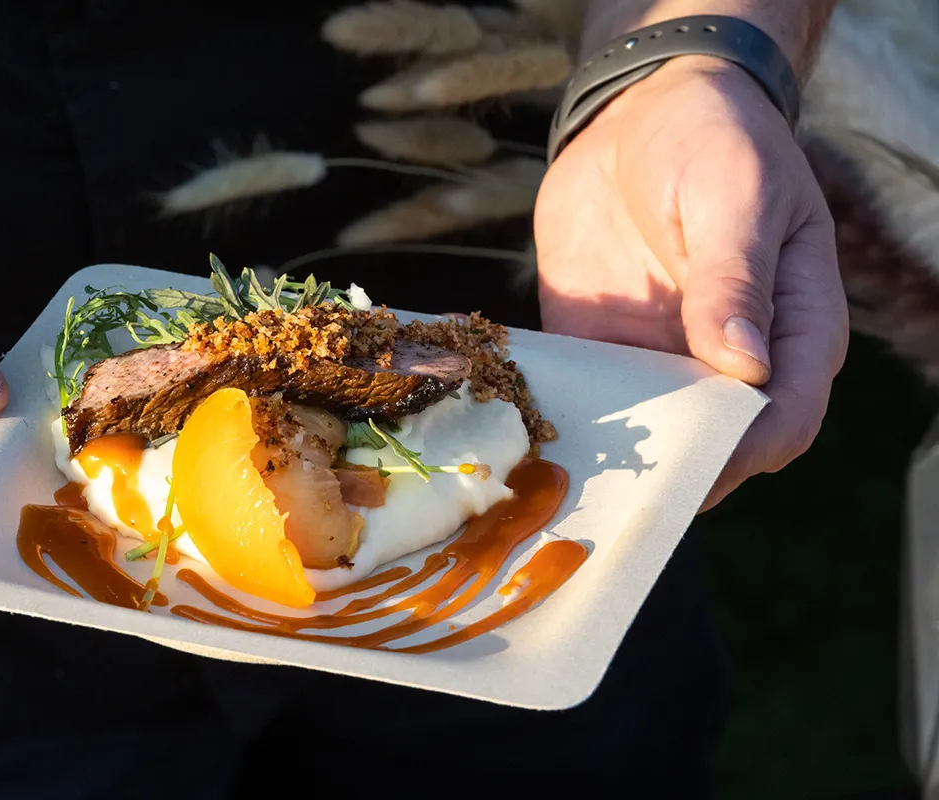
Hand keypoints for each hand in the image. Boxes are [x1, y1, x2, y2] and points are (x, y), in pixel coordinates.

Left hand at [534, 57, 847, 509]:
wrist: (642, 111)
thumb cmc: (714, 141)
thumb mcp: (735, 198)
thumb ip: (734, 280)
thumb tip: (745, 366)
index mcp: (791, 328)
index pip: (784, 417)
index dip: (745, 448)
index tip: (696, 460)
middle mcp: (730, 357)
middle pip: (713, 444)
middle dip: (671, 469)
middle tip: (618, 487)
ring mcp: (664, 355)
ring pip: (647, 435)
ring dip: (612, 456)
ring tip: (562, 479)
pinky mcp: (604, 346)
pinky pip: (589, 396)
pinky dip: (563, 416)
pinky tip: (527, 430)